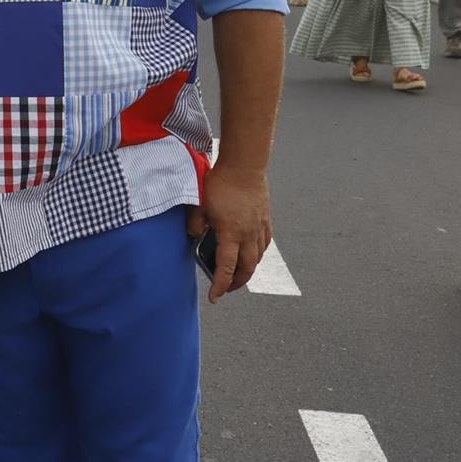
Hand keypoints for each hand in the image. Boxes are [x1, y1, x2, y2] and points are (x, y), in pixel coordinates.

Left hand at [188, 162, 271, 303]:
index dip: (220, 285)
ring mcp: (260, 227)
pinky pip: (264, 243)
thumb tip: (194, 237)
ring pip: (258, 257)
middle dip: (236, 283)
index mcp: (231, 233)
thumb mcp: (199, 204)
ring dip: (248, 269)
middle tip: (226, 288)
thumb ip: (194, 224)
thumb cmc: (220, 183)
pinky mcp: (266, 218)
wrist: (244, 165)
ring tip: (237, 273)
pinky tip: (251, 253)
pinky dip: (258, 253)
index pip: (226, 268)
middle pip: (247, 268)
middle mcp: (249, 234)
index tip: (215, 297)